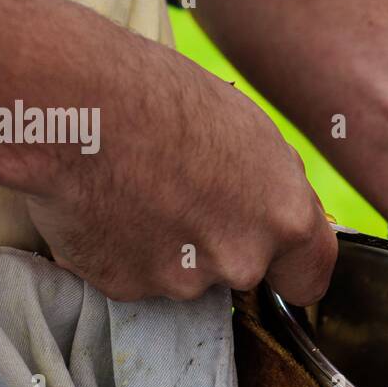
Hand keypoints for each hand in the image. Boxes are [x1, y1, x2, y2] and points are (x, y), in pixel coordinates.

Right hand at [23, 45, 336, 304]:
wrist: (77, 108)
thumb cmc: (163, 98)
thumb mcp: (249, 130)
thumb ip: (271, 185)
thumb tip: (275, 206)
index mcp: (285, 220)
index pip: (310, 278)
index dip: (291, 270)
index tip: (279, 265)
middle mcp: (242, 261)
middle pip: (241, 269)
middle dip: (218, 242)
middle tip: (181, 188)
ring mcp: (182, 281)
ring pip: (183, 273)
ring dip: (166, 243)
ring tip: (136, 185)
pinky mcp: (124, 287)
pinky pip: (131, 272)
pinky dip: (120, 248)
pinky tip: (106, 202)